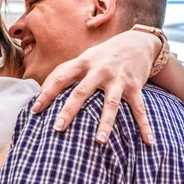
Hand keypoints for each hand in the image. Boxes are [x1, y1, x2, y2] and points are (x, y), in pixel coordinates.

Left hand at [31, 30, 159, 145]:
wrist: (136, 41)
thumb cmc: (103, 54)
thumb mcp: (83, 58)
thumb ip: (64, 71)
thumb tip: (41, 88)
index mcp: (83, 63)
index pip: (61, 77)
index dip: (47, 93)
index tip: (35, 110)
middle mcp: (99, 70)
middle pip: (82, 91)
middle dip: (70, 110)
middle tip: (57, 128)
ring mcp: (118, 78)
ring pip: (111, 103)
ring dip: (105, 123)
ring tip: (99, 141)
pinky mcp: (135, 86)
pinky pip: (139, 108)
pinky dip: (144, 125)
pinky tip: (147, 141)